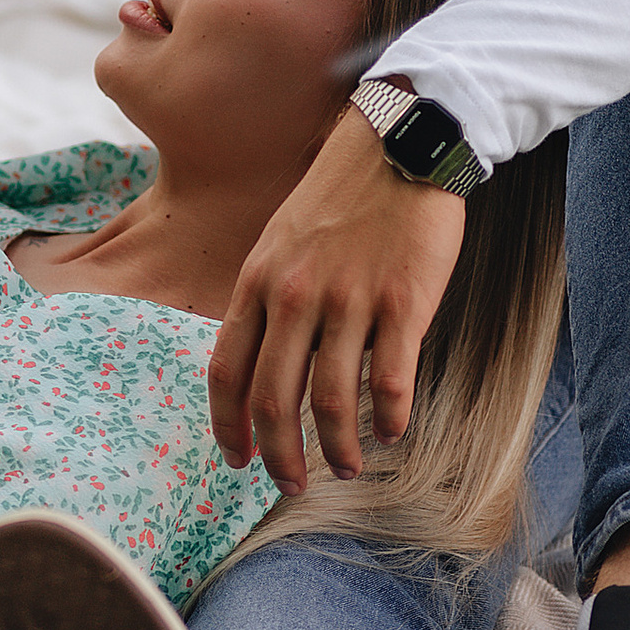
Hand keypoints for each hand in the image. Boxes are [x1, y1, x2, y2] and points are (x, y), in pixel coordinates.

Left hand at [207, 110, 465, 487]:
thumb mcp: (280, 241)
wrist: (401, 144)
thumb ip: (268, 300)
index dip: (228, 425)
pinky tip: (392, 431)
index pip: (226, 370)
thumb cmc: (341, 197)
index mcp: (258, 282)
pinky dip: (389, 418)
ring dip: (337, 448)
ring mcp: (350, 300)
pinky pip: (391, 379)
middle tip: (291, 485)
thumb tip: (264, 366)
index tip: (238, 459)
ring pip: (332, 400)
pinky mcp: (404, 302)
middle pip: (274, 399)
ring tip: (348, 469)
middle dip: (279, 456)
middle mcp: (295, 296)